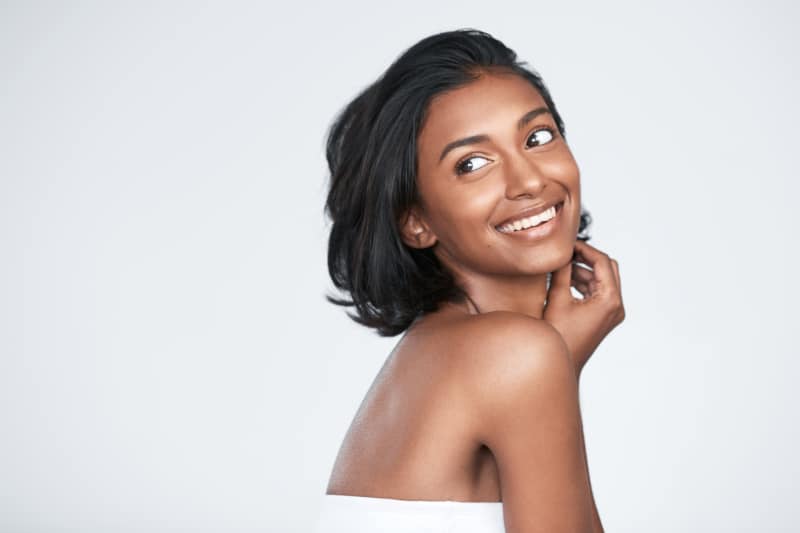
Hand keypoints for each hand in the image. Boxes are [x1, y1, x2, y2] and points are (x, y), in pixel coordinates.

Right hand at [542, 240, 624, 377]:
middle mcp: (617, 306)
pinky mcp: (605, 317)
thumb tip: (563, 252)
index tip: (568, 242)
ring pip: (602, 280)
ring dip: (583, 271)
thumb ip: (562, 272)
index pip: (602, 262)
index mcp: (610, 300)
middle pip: (607, 268)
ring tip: (561, 265)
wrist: (561, 364)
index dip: (585, 249)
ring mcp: (612, 313)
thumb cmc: (558, 337)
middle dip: (587, 258)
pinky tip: (565, 280)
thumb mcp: (557, 298)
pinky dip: (584, 283)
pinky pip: (598, 292)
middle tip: (567, 251)